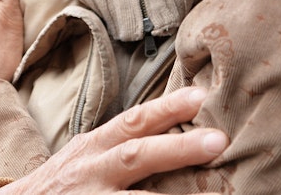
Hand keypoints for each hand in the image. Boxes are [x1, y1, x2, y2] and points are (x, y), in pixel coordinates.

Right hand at [0, 87, 226, 193]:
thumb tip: (171, 129)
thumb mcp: (85, 156)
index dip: (166, 108)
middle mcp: (91, 170)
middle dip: (178, 147)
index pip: (132, 121)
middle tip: (219, 141)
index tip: (201, 97)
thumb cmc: (62, 184)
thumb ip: (120, 145)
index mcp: (93, 147)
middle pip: (137, 154)